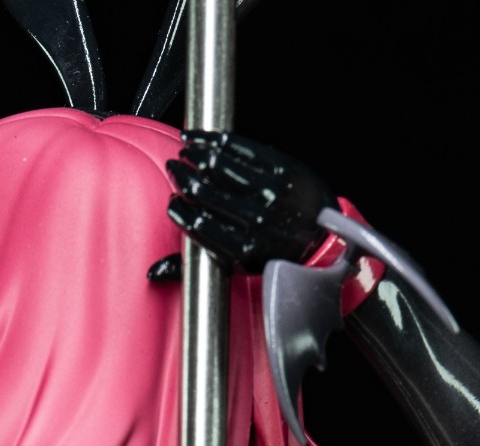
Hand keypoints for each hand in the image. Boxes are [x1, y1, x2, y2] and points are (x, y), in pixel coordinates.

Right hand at [166, 131, 334, 272]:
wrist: (324, 238)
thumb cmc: (276, 254)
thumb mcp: (238, 269)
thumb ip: (196, 267)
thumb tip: (154, 273)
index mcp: (244, 248)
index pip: (200, 224)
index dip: (181, 210)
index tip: (173, 201)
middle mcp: (257, 219)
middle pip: (207, 191)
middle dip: (184, 176)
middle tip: (174, 168)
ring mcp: (271, 191)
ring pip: (223, 165)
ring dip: (198, 153)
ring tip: (186, 148)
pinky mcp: (283, 168)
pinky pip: (244, 148)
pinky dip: (220, 140)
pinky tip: (206, 137)